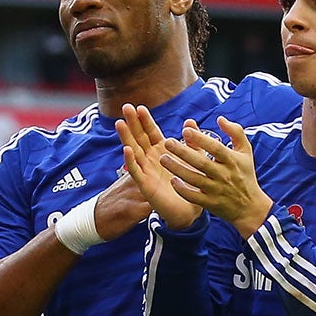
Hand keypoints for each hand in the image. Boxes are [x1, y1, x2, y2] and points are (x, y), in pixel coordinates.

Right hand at [117, 106, 198, 230]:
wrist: (190, 208)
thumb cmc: (191, 183)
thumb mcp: (195, 158)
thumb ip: (192, 141)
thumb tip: (190, 121)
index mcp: (162, 151)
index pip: (151, 132)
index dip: (145, 120)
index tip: (140, 107)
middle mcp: (151, 159)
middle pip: (139, 138)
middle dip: (132, 123)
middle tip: (126, 107)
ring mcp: (146, 171)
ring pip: (133, 151)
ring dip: (126, 137)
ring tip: (120, 123)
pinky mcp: (145, 185)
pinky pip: (136, 171)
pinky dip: (130, 160)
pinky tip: (126, 149)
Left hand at [161, 119, 272, 235]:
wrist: (250, 207)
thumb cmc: (245, 174)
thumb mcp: (246, 152)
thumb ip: (235, 132)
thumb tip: (220, 118)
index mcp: (232, 160)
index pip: (215, 148)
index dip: (201, 139)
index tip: (186, 130)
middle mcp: (224, 175)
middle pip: (201, 163)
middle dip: (183, 152)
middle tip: (167, 142)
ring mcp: (216, 190)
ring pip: (194, 179)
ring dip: (178, 169)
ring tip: (163, 159)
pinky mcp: (210, 203)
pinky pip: (194, 197)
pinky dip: (183, 190)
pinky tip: (172, 181)